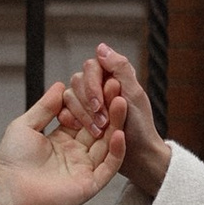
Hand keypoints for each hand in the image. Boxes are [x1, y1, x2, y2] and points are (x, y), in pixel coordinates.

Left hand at [0, 81, 123, 204]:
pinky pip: (108, 167)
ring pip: (106, 144)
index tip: (100, 83)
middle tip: (116, 88)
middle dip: (107, 108)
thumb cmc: (11, 160)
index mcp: (61, 141)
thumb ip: (45, 107)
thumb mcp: (25, 126)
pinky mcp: (89, 185)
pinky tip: (119, 133)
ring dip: (115, 124)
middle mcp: (75, 155)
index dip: (91, 102)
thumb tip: (59, 84)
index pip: (83, 118)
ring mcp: (84, 170)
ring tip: (121, 102)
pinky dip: (116, 151)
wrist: (8, 190)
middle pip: (98, 129)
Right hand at [80, 43, 170, 200]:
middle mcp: (98, 86)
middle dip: (89, 102)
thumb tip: (101, 47)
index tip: (102, 103)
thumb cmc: (140, 127)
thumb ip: (120, 68)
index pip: (92, 66)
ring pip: (69, 95)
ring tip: (97, 131)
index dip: (93, 84)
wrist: (138, 157)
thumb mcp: (134, 95)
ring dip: (83, 113)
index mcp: (113, 76)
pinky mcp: (78, 117)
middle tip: (102, 122)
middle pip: (78, 81)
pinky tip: (78, 129)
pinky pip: (63, 111)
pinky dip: (70, 119)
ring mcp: (87, 102)